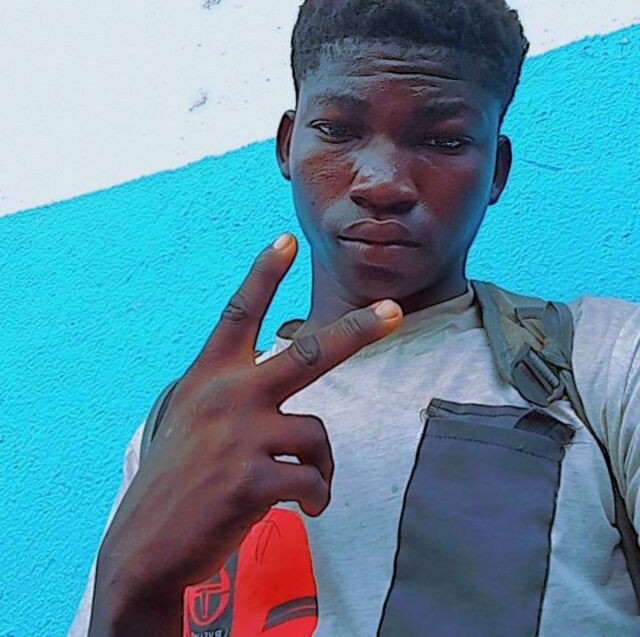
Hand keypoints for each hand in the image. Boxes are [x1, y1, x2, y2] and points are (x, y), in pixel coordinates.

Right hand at [94, 232, 401, 622]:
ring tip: (306, 486)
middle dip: (357, 330)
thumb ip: (226, 391)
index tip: (285, 239)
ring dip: (320, 465)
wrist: (145, 547)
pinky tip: (304, 510)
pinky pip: (311, 481)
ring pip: (317, 435)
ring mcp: (239, 437)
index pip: (239, 313)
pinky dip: (317, 497)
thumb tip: (270, 378)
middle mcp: (226, 396)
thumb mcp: (188, 419)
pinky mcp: (251, 482)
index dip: (263, 274)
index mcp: (208, 376)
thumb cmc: (175, 480)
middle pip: (308, 352)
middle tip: (393, 311)